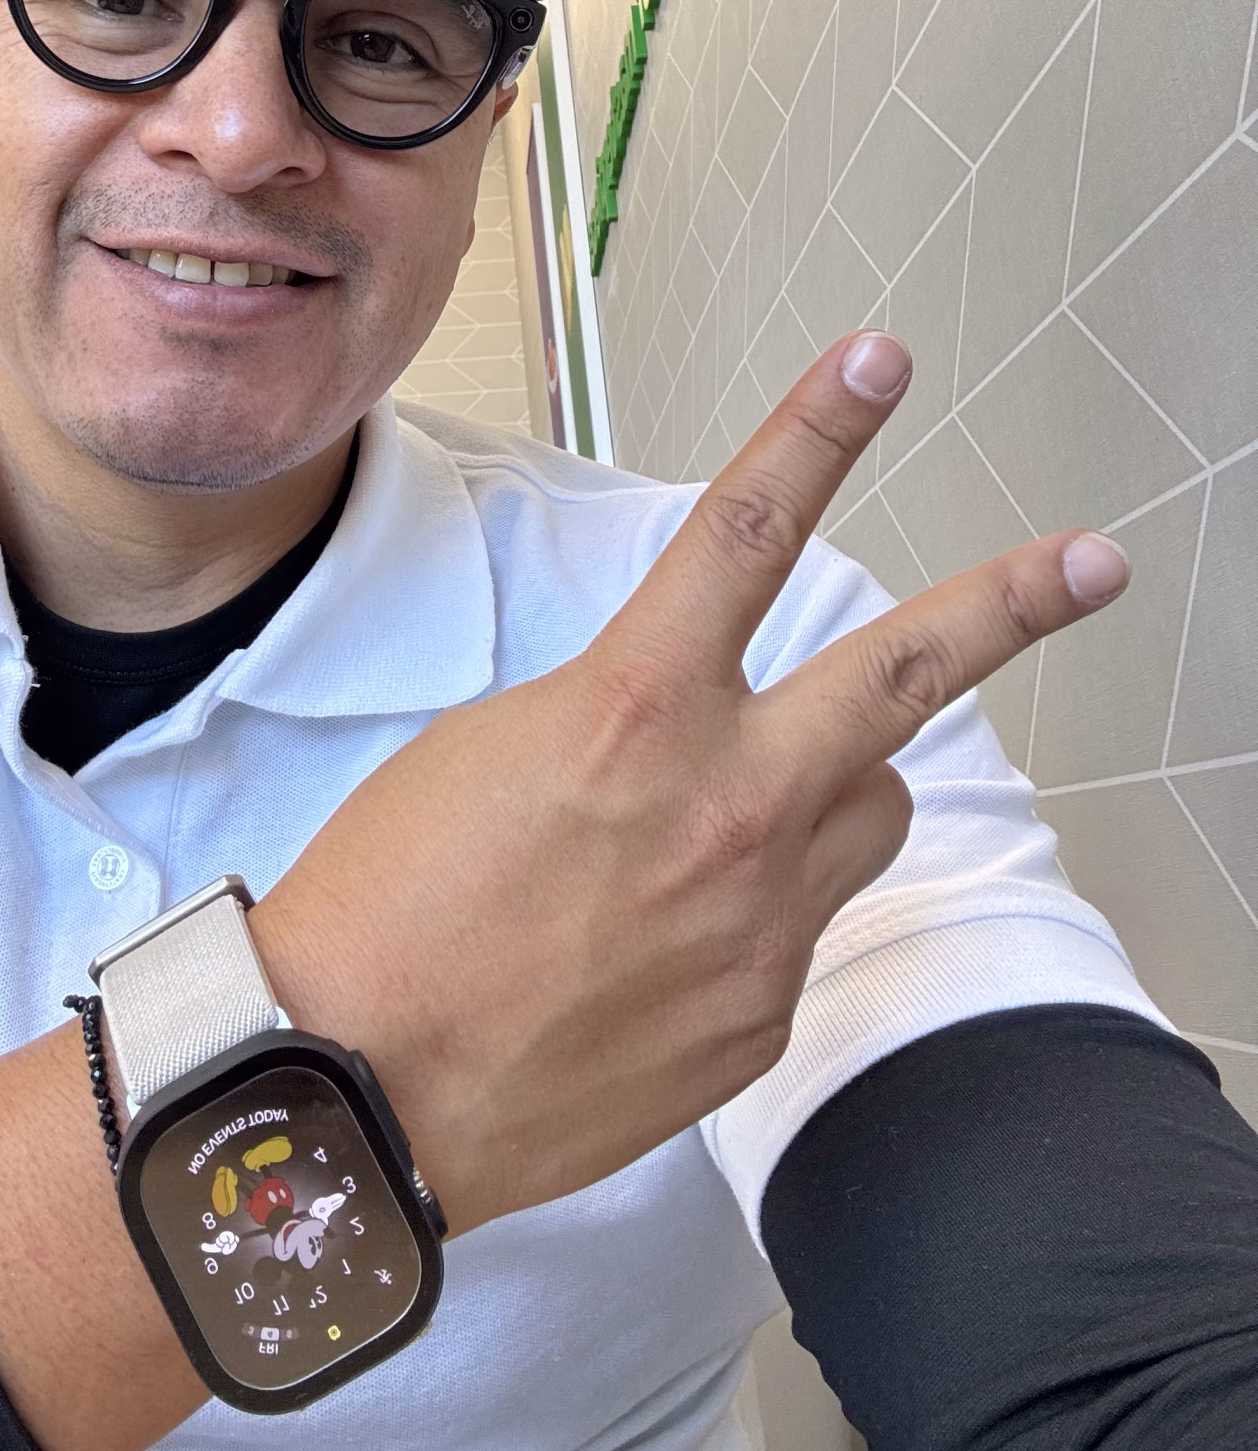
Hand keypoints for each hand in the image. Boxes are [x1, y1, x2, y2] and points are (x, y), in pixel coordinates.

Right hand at [250, 329, 1129, 1235]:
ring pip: (868, 806)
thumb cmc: (388, 903)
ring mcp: (761, 924)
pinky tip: (649, 948)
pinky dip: (752, 914)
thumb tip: (686, 729)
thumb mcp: (490, 744)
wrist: (357, 1088)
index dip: (822, 427)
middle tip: (1092, 563)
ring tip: (732, 814)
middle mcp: (726, 806)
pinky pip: (798, 927)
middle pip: (904, 677)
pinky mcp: (761, 1019)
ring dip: (834, 784)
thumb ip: (620, 712)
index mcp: (636, 709)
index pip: (750, 530)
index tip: (878, 362)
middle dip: (1011, 604)